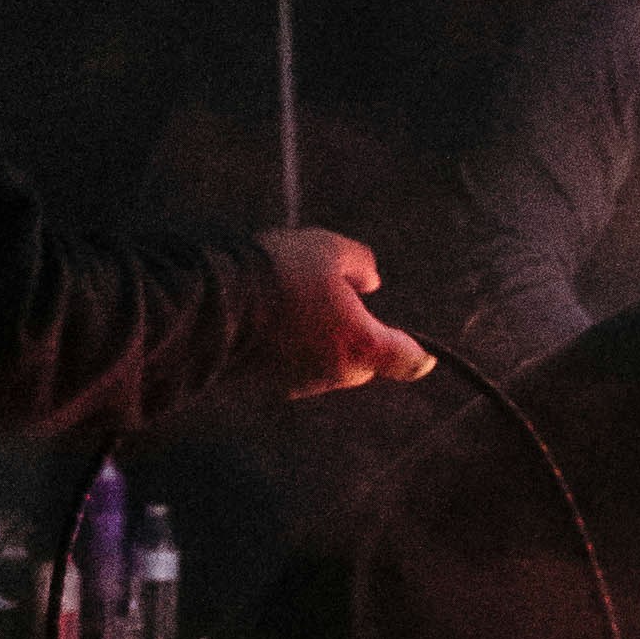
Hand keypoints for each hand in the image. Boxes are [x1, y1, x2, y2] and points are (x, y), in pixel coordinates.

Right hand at [258, 223, 430, 393]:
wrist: (213, 304)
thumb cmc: (281, 273)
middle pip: (361, 362)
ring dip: (318, 344)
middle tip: (333, 302)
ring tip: (290, 305)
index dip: (419, 356)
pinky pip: (289, 369)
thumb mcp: (330, 249)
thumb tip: (370, 283)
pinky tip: (268, 322)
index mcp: (362, 345)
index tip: (426, 356)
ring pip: (323, 365)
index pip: (406, 360)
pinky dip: (288, 351)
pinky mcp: (265, 389)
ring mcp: (298, 385)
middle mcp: (335, 375)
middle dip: (356, 339)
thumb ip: (361, 265)